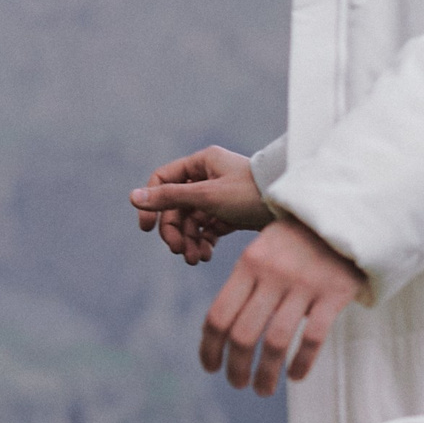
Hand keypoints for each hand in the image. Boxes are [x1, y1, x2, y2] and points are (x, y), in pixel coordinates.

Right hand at [131, 146, 272, 265]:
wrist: (291, 207)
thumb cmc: (250, 194)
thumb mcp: (206, 196)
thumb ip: (170, 198)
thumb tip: (132, 197)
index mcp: (201, 163)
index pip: (163, 181)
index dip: (153, 204)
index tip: (148, 228)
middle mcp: (208, 176)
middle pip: (177, 206)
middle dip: (176, 231)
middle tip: (180, 251)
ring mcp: (220, 196)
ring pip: (192, 220)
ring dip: (189, 240)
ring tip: (195, 259)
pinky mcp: (231, 213)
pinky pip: (208, 228)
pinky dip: (204, 242)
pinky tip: (205, 255)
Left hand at [201, 216, 365, 393]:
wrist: (348, 214)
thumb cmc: (298, 239)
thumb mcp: (263, 248)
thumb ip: (244, 283)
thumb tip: (220, 330)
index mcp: (249, 263)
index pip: (218, 315)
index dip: (209, 348)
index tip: (211, 368)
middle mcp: (273, 274)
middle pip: (243, 334)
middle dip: (236, 368)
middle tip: (238, 384)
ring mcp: (305, 284)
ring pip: (275, 342)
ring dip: (265, 374)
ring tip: (262, 389)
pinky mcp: (334, 293)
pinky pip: (312, 338)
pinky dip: (302, 362)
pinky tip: (295, 376)